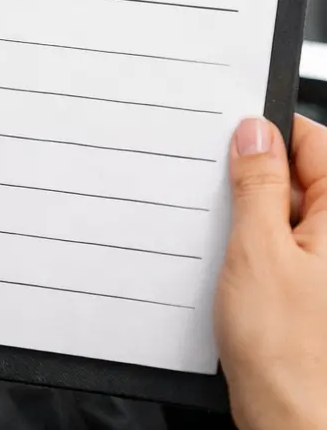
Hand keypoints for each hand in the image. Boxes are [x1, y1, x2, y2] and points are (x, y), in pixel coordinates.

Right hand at [215, 113, 326, 429]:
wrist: (298, 422)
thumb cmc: (291, 354)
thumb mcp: (257, 251)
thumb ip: (258, 185)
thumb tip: (256, 134)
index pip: (314, 142)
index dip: (268, 132)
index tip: (227, 133)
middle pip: (303, 178)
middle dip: (256, 179)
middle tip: (216, 195)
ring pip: (291, 215)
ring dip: (254, 219)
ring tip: (227, 247)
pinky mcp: (317, 293)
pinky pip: (288, 249)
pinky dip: (258, 250)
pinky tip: (235, 273)